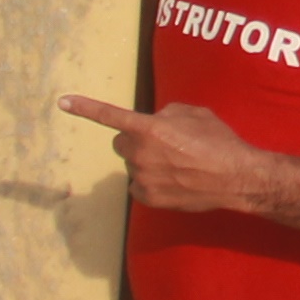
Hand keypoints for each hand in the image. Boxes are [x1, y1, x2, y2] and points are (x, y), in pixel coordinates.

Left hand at [58, 94, 274, 215]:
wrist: (236, 177)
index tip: (63, 102)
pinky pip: (138, 185)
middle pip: (121, 144)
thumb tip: (156, 122)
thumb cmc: (219, 141)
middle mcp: (141, 154)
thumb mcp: (194, 113)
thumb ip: (166, 114)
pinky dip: (150, 181)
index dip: (85, 107)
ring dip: (145, 161)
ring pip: (132, 165)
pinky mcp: (148, 197)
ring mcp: (143, 178)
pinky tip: (174, 179)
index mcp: (150, 129)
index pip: (110, 116)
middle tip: (161, 144)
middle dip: (135, 141)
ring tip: (176, 164)